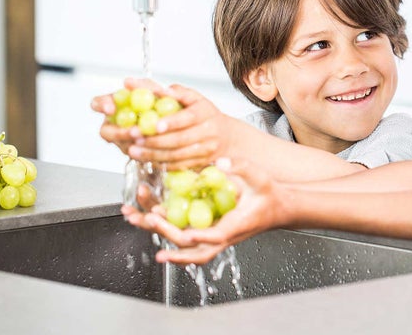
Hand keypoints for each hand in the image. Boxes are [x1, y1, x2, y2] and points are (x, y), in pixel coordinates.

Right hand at [90, 76, 165, 153]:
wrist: (177, 121)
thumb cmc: (163, 102)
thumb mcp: (157, 91)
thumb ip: (145, 86)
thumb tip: (127, 81)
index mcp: (114, 105)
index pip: (98, 103)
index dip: (101, 106)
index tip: (110, 108)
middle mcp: (114, 123)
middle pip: (106, 132)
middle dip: (120, 133)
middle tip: (137, 131)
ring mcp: (122, 139)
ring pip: (121, 145)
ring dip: (136, 144)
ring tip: (152, 140)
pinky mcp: (133, 151)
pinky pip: (135, 154)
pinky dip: (146, 151)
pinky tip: (159, 148)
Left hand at [123, 158, 284, 264]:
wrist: (277, 209)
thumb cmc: (268, 195)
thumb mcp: (259, 177)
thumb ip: (241, 168)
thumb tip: (220, 162)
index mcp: (236, 226)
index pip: (216, 237)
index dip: (200, 236)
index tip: (186, 232)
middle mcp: (221, 237)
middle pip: (192, 248)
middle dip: (169, 233)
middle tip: (150, 218)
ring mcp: (212, 237)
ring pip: (182, 247)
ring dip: (157, 233)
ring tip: (134, 218)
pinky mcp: (205, 231)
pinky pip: (180, 236)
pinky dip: (161, 227)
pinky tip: (144, 216)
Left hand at [126, 83, 233, 169]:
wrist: (226, 136)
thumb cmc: (202, 112)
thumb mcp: (192, 97)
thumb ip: (169, 92)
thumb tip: (138, 83)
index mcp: (204, 112)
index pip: (188, 118)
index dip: (172, 122)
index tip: (155, 125)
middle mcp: (208, 132)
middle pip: (180, 139)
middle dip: (155, 140)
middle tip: (135, 138)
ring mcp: (205, 150)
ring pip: (177, 155)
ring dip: (153, 154)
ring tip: (133, 151)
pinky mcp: (200, 163)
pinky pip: (178, 166)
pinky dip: (160, 164)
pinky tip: (145, 160)